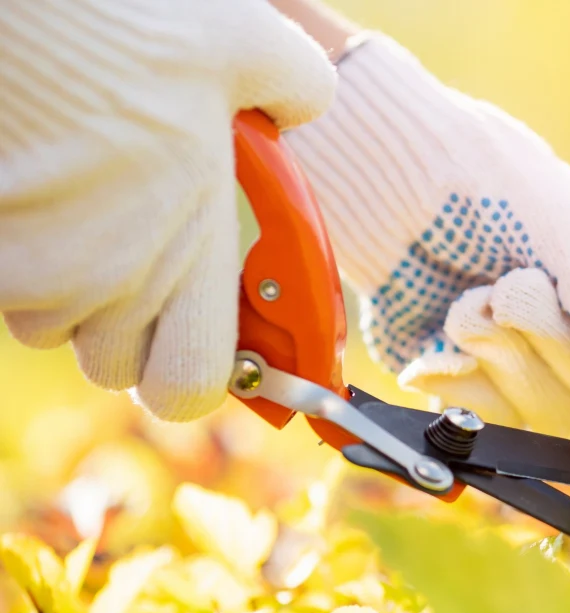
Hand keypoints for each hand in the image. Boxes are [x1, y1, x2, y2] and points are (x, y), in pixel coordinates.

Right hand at [0, 0, 334, 419]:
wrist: (20, 7)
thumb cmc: (129, 21)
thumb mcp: (244, 44)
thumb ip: (295, 88)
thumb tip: (307, 104)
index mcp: (196, 242)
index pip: (196, 384)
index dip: (206, 380)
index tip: (221, 354)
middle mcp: (121, 278)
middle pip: (122, 368)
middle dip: (135, 336)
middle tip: (146, 268)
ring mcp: (44, 275)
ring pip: (58, 328)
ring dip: (76, 290)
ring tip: (89, 204)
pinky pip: (10, 288)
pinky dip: (23, 257)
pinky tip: (38, 188)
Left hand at [285, 35, 569, 439]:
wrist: (380, 177)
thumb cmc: (484, 180)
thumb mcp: (565, 236)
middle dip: (549, 341)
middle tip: (511, 283)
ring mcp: (532, 363)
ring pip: (549, 417)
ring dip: (501, 354)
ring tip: (471, 297)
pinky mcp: (473, 382)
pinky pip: (488, 421)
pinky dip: (461, 378)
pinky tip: (442, 333)